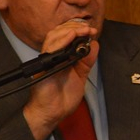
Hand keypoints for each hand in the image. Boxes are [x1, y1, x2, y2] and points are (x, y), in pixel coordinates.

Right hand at [23, 20, 98, 139]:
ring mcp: (48, 59)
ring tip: (83, 30)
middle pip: (59, 32)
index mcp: (61, 57)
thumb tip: (94, 45)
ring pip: (54, 36)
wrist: (53, 113)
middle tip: (89, 29)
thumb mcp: (81, 76)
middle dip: (76, 27)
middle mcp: (53, 56)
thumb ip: (87, 61)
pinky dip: (62, 40)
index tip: (91, 30)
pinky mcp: (45, 66)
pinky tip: (72, 36)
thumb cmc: (63, 97)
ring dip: (70, 30)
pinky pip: (51, 49)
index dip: (78, 29)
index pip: (66, 35)